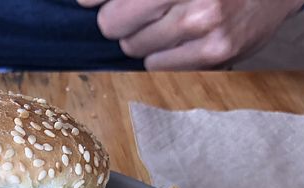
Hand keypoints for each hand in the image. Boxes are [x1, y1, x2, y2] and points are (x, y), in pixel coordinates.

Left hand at [78, 0, 303, 69]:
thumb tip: (86, 1)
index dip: (92, 0)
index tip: (88, 2)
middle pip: (112, 22)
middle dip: (116, 17)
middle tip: (132, 12)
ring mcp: (205, 22)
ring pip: (132, 46)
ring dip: (139, 36)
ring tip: (164, 20)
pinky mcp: (216, 51)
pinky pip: (156, 65)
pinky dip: (159, 54)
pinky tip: (179, 38)